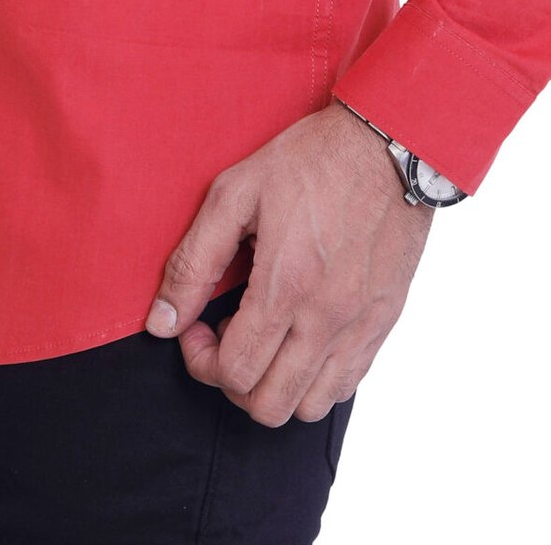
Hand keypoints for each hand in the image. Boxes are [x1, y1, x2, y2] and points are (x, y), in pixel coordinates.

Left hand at [143, 101, 434, 425]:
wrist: (388, 143)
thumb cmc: (312, 160)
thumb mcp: (236, 193)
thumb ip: (193, 263)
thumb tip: (162, 321)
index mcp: (286, 285)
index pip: (233, 372)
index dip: (200, 359)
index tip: (198, 324)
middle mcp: (328, 317)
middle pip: (268, 405)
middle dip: (231, 380)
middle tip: (226, 335)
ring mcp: (361, 325)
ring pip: (308, 407)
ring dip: (274, 386)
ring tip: (265, 338)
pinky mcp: (385, 321)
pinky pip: (345, 385)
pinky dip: (314, 379)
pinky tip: (300, 336)